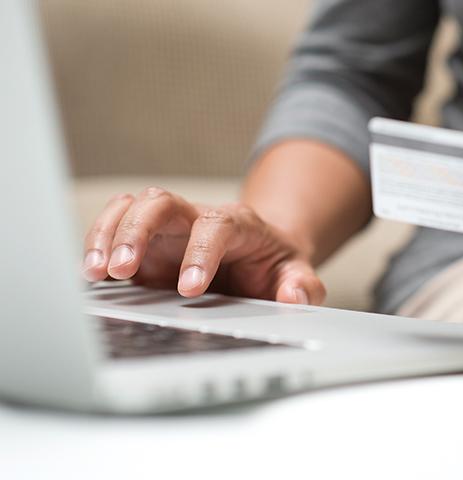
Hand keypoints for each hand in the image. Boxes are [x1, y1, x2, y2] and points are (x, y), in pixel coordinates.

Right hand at [80, 187, 324, 304]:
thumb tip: (294, 298)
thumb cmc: (275, 264)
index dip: (200, 253)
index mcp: (238, 224)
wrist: (260, 253)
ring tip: (96, 273)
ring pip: (132, 208)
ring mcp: (169, 229)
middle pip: (162, 202)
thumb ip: (302, 286)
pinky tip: (91, 273)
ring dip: (109, 235)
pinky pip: (115, 227)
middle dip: (138, 230)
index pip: (216, 227)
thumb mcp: (297, 274)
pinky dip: (98, 243)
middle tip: (122, 269)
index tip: (190, 289)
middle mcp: (197, 219)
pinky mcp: (147, 244)